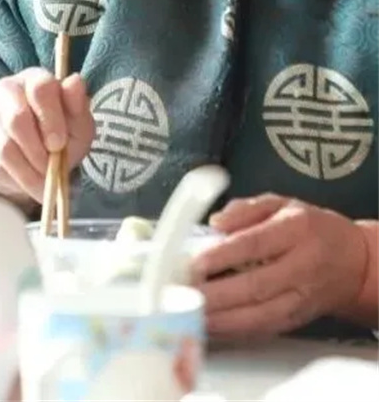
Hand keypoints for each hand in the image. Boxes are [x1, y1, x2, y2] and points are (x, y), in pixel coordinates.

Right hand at [0, 68, 95, 205]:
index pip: (40, 88)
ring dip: (30, 170)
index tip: (59, 144)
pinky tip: (29, 178)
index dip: (51, 119)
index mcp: (33, 79)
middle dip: (38, 150)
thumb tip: (75, 81)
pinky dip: (18, 180)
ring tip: (44, 177)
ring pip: (5, 148)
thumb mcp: (78, 122)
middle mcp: (5, 90)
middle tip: (51, 166)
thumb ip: (77, 104)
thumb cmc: (60, 133)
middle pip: (16, 119)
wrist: (38, 157)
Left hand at [192, 194, 369, 336]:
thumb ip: (246, 208)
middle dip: (215, 293)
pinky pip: (264, 330)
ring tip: (190, 313)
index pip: (255, 244)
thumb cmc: (308, 226)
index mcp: (296, 230)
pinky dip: (235, 332)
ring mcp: (301, 297)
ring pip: (260, 314)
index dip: (223, 255)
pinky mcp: (297, 319)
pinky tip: (211, 327)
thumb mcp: (280, 203)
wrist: (352, 262)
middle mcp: (301, 266)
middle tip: (182, 292)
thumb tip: (215, 222)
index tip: (194, 262)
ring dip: (222, 318)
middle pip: (255, 285)